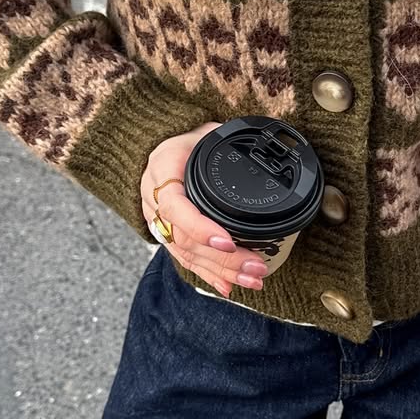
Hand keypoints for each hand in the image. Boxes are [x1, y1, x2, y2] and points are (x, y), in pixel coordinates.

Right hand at [140, 121, 272, 297]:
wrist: (158, 149)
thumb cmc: (186, 139)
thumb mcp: (204, 131)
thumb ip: (225, 139)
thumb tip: (264, 140)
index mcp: (163, 171)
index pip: (176, 207)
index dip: (201, 228)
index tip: (228, 242)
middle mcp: (155, 201)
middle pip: (187, 240)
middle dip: (224, 259)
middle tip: (256, 267)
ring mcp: (159, 223)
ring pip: (188, 255)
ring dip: (222, 271)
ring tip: (254, 280)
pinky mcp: (167, 237)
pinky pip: (186, 260)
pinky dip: (209, 275)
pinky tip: (229, 286)